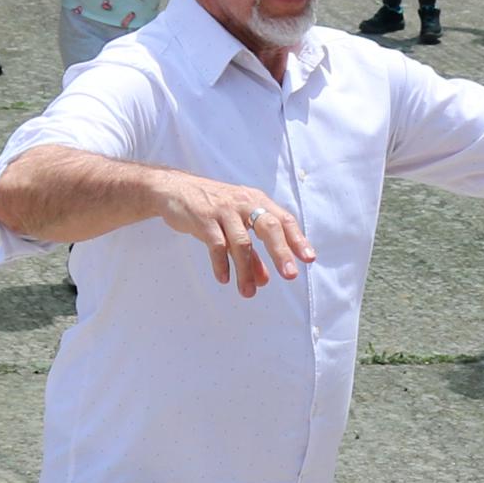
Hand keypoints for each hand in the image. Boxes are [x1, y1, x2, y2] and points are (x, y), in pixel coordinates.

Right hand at [152, 171, 315, 295]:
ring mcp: (223, 210)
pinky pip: (216, 245)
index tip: (309, 259)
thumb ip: (251, 254)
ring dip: (246, 270)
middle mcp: (243, 203)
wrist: (174, 189)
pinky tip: (224, 279)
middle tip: (290, 275)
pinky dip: (221, 264)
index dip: (297, 239)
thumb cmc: (212, 209)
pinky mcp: (203, 218)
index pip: (284, 220)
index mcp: (256, 201)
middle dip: (280, 252)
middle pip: (268, 227)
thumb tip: (263, 282)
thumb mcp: (235, 226)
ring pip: (241, 242)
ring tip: (248, 292)